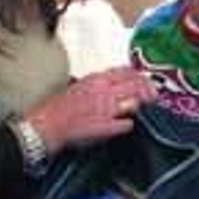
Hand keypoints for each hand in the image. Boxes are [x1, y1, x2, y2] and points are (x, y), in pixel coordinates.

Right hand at [25, 67, 156, 155]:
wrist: (46, 126)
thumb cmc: (59, 109)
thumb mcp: (80, 87)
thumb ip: (99, 84)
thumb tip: (116, 84)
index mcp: (96, 79)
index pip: (127, 71)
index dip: (141, 76)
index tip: (147, 82)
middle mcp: (103, 91)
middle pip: (136, 85)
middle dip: (148, 91)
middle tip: (153, 97)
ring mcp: (105, 109)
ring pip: (135, 103)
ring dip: (139, 107)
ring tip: (139, 110)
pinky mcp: (105, 127)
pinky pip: (126, 125)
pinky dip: (128, 125)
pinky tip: (126, 126)